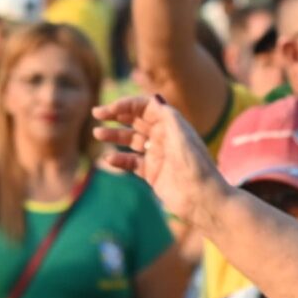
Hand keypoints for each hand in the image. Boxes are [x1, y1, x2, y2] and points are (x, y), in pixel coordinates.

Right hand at [93, 95, 227, 226]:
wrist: (202, 199)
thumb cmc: (195, 166)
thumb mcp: (181, 137)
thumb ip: (167, 116)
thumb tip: (154, 98)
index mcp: (172, 125)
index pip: (146, 107)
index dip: (127, 105)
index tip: (108, 110)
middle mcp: (164, 138)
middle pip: (137, 120)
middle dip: (116, 115)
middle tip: (96, 114)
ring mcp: (158, 155)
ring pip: (131, 140)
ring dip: (114, 135)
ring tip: (97, 134)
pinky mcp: (153, 173)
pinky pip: (131, 162)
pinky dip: (119, 159)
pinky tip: (109, 159)